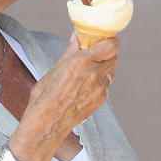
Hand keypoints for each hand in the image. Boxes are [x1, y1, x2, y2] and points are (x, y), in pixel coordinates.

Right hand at [10, 35, 117, 160]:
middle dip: (107, 52)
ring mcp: (101, 88)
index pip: (111, 45)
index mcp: (82, 62)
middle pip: (114, 56)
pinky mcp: (101, 100)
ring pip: (111, 71)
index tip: (104, 38)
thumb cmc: (46, 97)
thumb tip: (77, 37)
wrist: (48, 123)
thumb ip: (71, 51)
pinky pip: (106, 85)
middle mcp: (95, 74)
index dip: (110, 40)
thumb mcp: (56, 68)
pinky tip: (87, 84)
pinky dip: (100, 81)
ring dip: (104, 67)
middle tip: (97, 51)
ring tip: (90, 68)